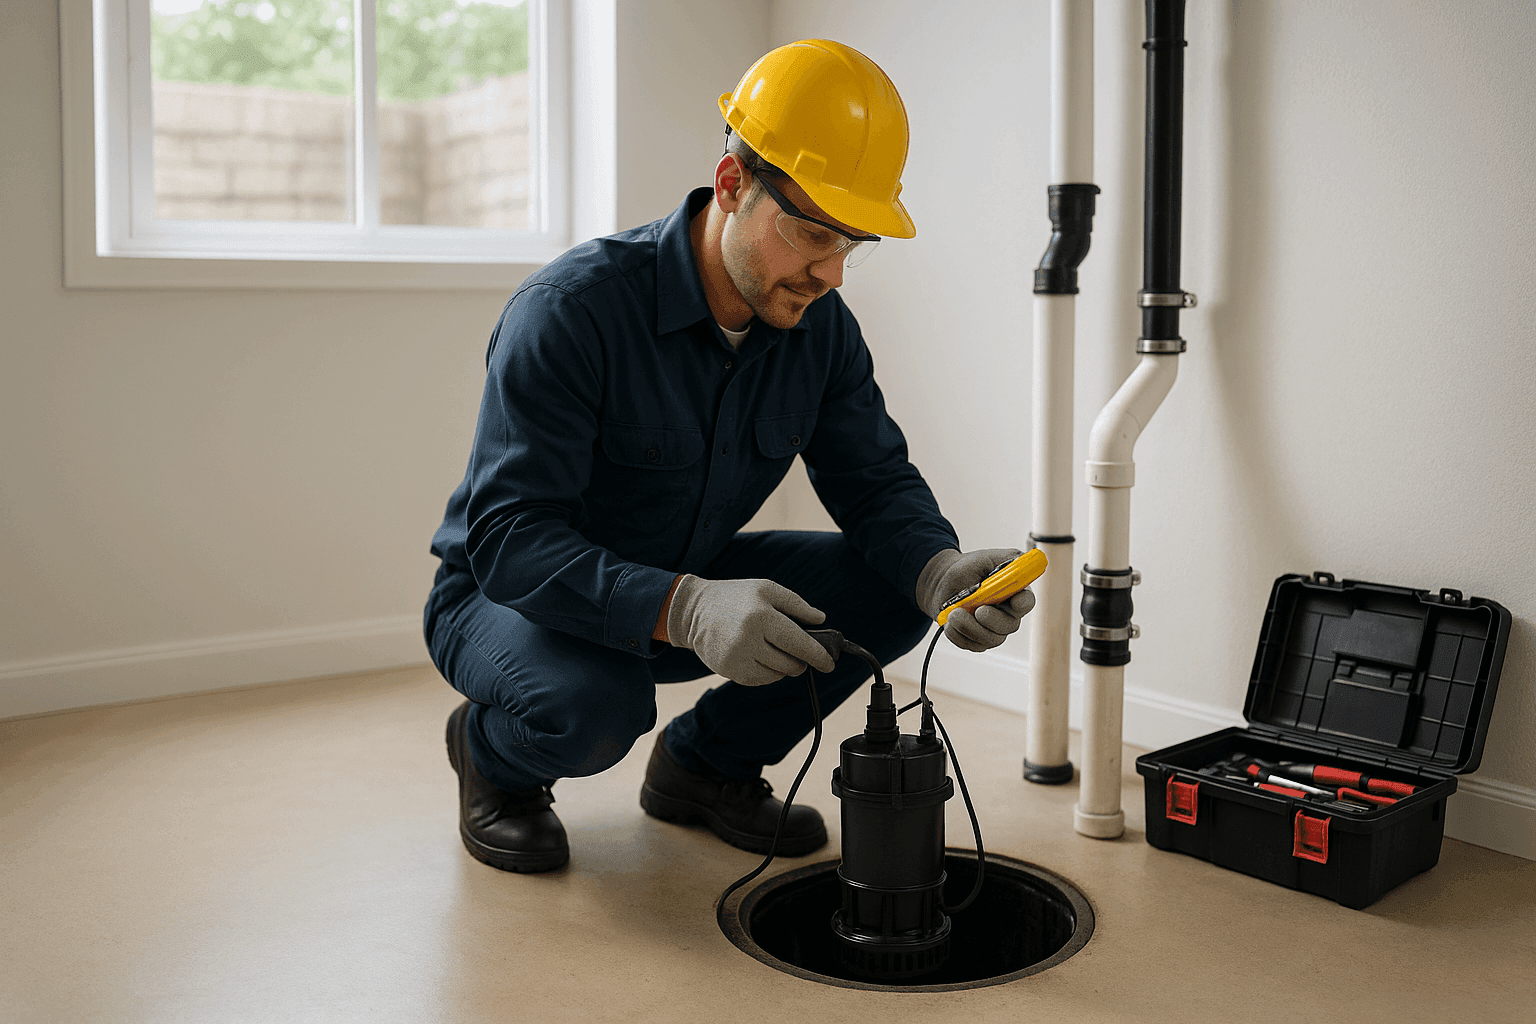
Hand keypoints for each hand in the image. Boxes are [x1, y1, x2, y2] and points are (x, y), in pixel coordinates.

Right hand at [666, 576, 838, 685]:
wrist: (694, 611)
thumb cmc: (736, 598)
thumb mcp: (767, 589)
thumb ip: (797, 605)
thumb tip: (820, 620)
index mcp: (762, 616)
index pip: (800, 643)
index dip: (818, 656)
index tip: (829, 664)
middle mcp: (749, 639)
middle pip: (790, 664)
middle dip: (800, 661)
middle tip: (796, 651)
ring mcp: (737, 658)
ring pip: (777, 675)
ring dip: (783, 667)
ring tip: (774, 650)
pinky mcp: (729, 671)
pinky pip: (760, 681)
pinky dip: (767, 673)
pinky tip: (760, 657)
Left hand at [915, 548, 1037, 652]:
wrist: (943, 581)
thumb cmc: (968, 569)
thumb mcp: (988, 558)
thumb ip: (1009, 560)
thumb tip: (1023, 563)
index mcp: (1015, 592)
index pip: (1027, 602)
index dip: (1022, 604)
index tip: (1013, 602)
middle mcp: (1008, 613)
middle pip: (1009, 626)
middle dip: (991, 620)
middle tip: (976, 610)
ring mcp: (993, 630)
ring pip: (990, 639)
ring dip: (969, 627)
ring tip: (954, 613)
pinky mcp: (977, 640)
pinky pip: (972, 645)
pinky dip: (958, 635)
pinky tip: (950, 622)